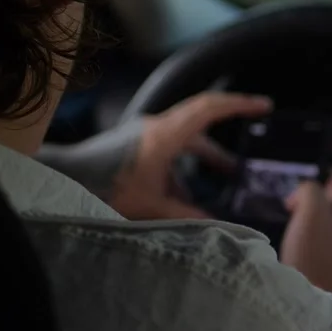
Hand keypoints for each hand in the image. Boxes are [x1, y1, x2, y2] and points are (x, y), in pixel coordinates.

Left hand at [110, 92, 271, 220]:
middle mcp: (158, 127)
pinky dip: (185, 165)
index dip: (239, 105)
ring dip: (206, 153)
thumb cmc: (106, 188)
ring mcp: (146, 133)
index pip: (209, 109)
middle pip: (202, 116)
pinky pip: (170, 147)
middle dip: (230, 121)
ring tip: (228, 173)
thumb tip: (219, 225)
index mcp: (165, 135)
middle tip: (257, 122)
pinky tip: (188, 193)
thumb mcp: (151, 206)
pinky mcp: (137, 142)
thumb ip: (187, 215)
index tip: (263, 106)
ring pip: (186, 136)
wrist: (68, 180)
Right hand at [280, 174, 331, 301]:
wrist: (312, 298)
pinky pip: (310, 232)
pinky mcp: (323, 258)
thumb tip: (301, 194)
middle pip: (324, 196)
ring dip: (300, 212)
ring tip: (284, 214)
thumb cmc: (313, 253)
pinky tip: (288, 234)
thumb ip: (310, 190)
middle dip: (304, 193)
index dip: (313, 172)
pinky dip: (298, 229)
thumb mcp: (313, 210)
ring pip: (316, 214)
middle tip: (285, 199)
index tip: (292, 177)